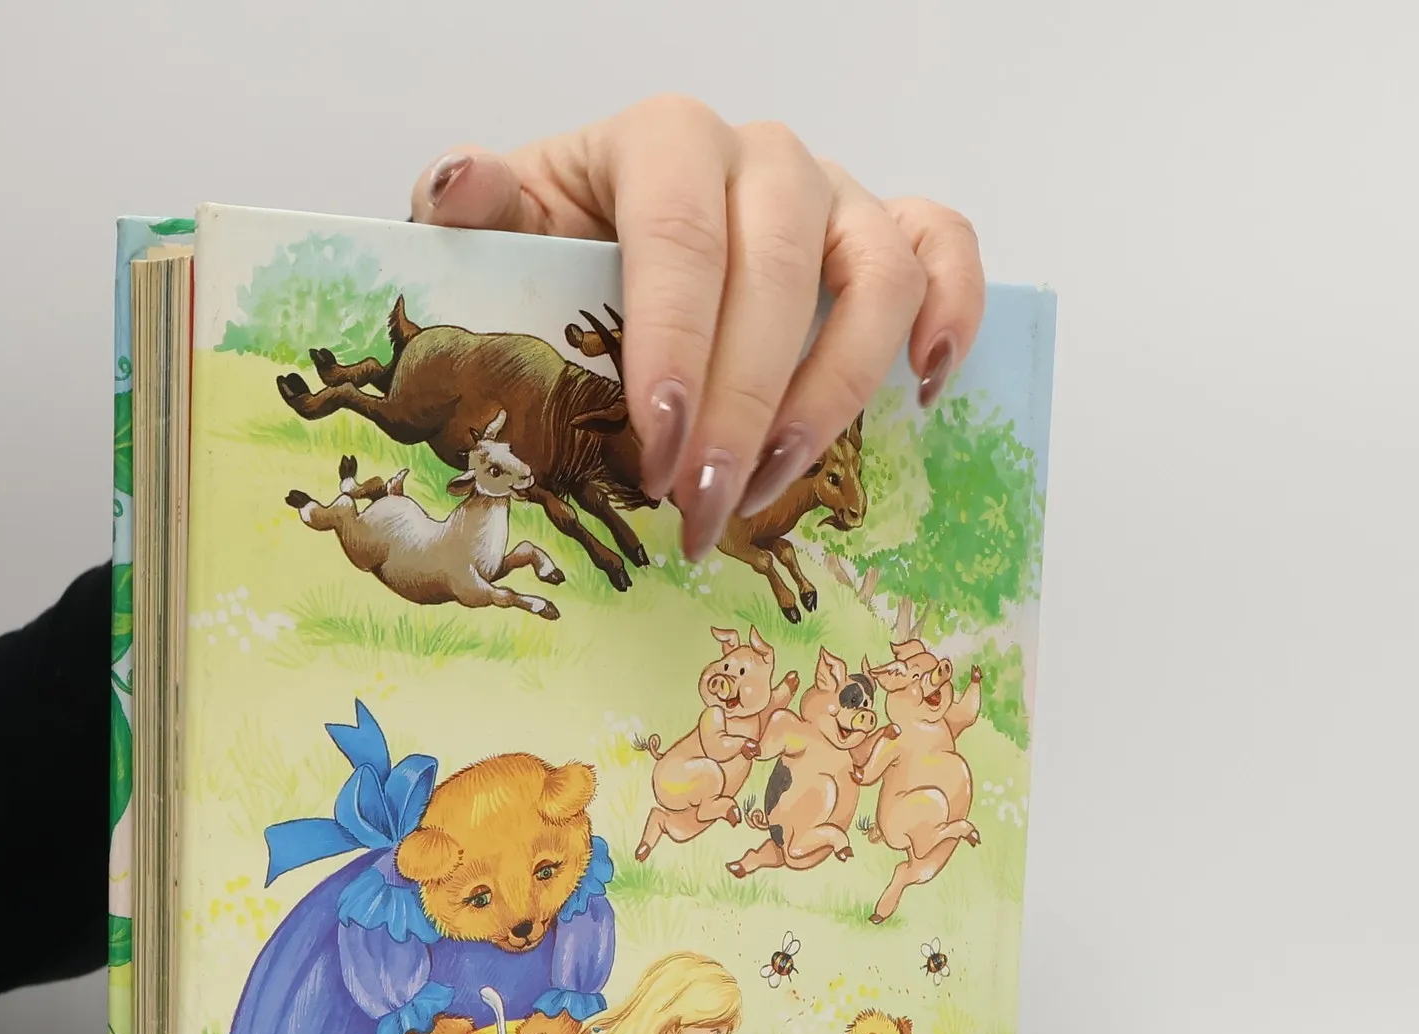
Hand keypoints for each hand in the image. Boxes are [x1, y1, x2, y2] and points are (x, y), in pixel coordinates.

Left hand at [411, 97, 985, 558]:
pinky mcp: (881, 232)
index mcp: (663, 143)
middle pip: (777, 273)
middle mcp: (760, 157)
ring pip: (875, 274)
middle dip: (743, 406)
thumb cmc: (559, 249)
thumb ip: (474, 210)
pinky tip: (923, 390)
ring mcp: (832, 194)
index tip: (660, 447)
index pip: (681, 238)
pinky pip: (943, 247)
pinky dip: (953, 311)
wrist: (607, 239)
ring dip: (833, 393)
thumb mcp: (500, 234)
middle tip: (704, 505)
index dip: (676, 349)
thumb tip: (465, 183)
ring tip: (777, 482)